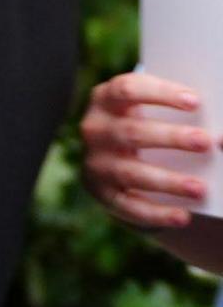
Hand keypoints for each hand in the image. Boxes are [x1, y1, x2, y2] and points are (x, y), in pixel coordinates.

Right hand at [81, 72, 213, 229]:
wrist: (120, 157)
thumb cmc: (150, 124)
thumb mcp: (154, 111)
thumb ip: (182, 115)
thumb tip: (221, 137)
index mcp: (107, 99)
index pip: (127, 89)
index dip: (160, 94)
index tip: (196, 101)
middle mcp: (95, 129)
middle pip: (131, 131)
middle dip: (170, 137)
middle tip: (205, 142)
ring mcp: (95, 162)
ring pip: (130, 172)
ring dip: (167, 181)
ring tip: (200, 188)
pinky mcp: (101, 192)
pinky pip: (127, 206)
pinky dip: (156, 213)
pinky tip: (184, 217)